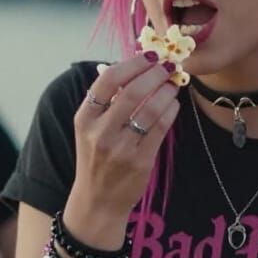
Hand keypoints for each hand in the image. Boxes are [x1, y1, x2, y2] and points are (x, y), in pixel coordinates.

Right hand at [67, 53, 182, 236]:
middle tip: (168, 66)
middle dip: (155, 73)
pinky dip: (171, 110)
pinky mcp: (140, 162)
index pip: (108, 80)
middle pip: (133, 91)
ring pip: (151, 109)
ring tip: (173, 84)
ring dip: (167, 90)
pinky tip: (173, 104)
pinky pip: (162, 128)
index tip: (149, 56)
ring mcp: (121, 149)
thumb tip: (137, 68)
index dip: (132, 63)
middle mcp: (100, 132)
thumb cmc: (97, 159)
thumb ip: (107, 102)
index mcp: (84, 119)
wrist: (97, 201)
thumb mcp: (91, 129)